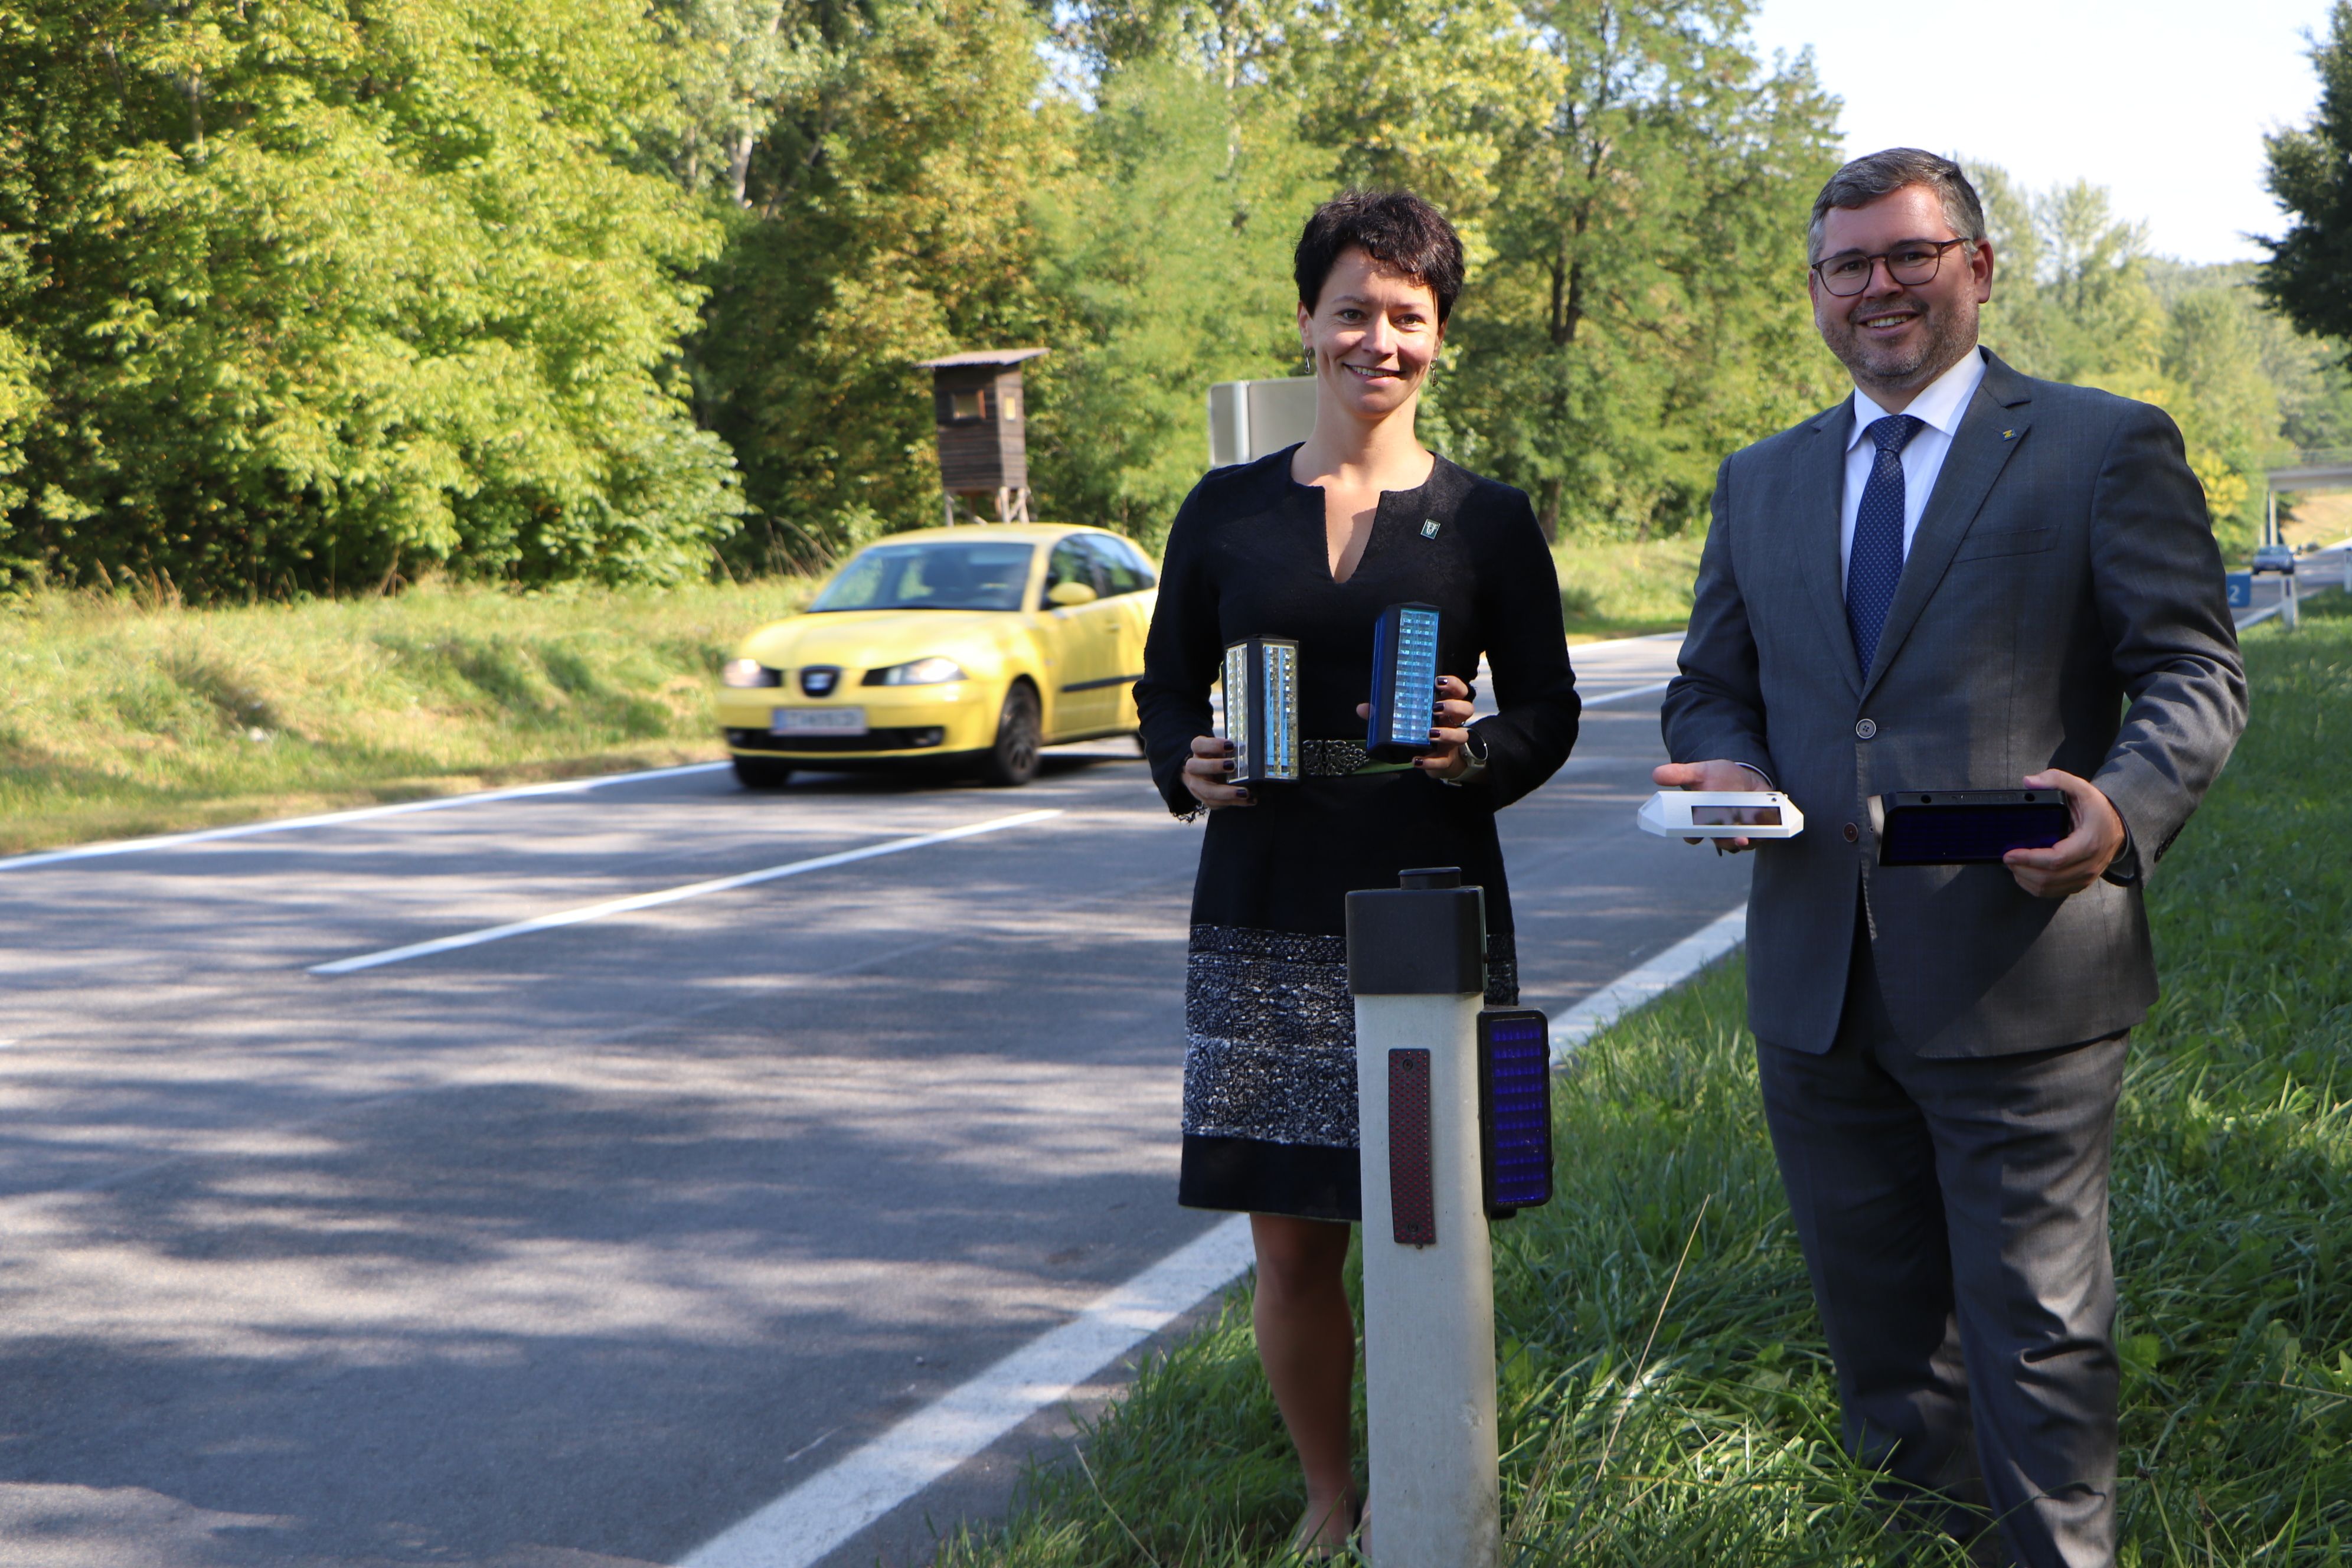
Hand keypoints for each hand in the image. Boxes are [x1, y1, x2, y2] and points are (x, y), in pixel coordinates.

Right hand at [1182, 735, 1252, 807]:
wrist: (1204, 776)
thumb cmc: (1217, 760)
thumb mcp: (1221, 752)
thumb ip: (1232, 752)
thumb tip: (1250, 753)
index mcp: (1198, 752)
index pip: (1198, 745)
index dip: (1213, 744)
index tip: (1230, 745)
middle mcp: (1193, 768)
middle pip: (1194, 766)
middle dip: (1213, 766)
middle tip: (1232, 765)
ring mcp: (1197, 785)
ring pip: (1206, 791)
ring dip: (1227, 793)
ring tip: (1244, 792)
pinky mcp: (1205, 799)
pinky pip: (1218, 803)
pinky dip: (1235, 802)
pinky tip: (1249, 800)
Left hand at [1354, 677, 1477, 779]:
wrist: (1432, 760)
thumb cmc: (1418, 732)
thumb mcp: (1403, 720)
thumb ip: (1383, 714)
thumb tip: (1362, 708)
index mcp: (1445, 706)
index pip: (1459, 690)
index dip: (1453, 685)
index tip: (1438, 682)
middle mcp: (1452, 722)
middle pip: (1467, 709)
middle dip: (1454, 707)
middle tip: (1436, 708)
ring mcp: (1451, 742)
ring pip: (1461, 735)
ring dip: (1447, 733)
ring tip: (1430, 733)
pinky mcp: (1446, 760)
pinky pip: (1442, 761)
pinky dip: (1430, 761)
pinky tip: (1417, 759)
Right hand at [1651, 759, 1771, 851]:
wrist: (1744, 776)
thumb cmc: (1718, 777)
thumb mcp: (1699, 772)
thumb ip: (1679, 774)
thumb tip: (1655, 774)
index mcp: (1702, 821)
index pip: (1692, 835)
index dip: (1693, 837)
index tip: (1695, 836)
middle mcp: (1720, 830)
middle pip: (1721, 842)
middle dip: (1727, 841)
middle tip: (1735, 838)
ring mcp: (1740, 830)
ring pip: (1742, 842)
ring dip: (1748, 839)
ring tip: (1751, 833)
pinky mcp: (1759, 827)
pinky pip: (1762, 836)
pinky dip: (1765, 832)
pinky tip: (1766, 823)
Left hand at [2003, 769, 2124, 897]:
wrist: (2118, 826)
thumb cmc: (2097, 808)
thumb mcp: (2081, 787)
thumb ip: (2056, 779)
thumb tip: (2029, 782)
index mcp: (2088, 843)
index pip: (2055, 860)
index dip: (2029, 859)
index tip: (2009, 854)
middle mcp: (2088, 865)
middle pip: (2049, 878)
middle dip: (2022, 870)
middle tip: (2007, 858)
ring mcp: (2085, 877)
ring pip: (2049, 889)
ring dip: (2026, 879)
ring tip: (2014, 865)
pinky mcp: (2080, 883)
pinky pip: (2054, 892)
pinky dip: (2035, 887)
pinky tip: (2025, 875)